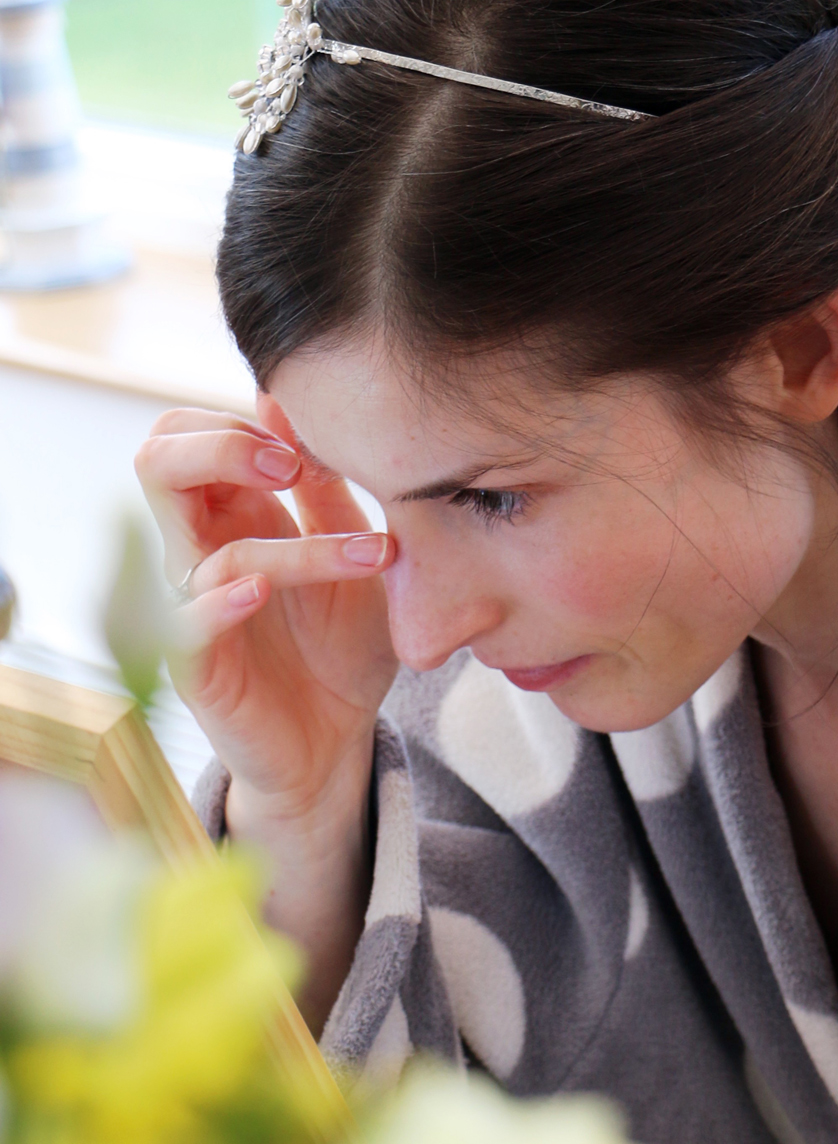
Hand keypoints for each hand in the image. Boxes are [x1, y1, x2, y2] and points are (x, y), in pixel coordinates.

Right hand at [136, 393, 398, 826]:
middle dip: (220, 445)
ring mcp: (191, 608)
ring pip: (207, 547)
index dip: (238, 422)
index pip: (185, 433)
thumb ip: (327, 491)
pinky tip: (260, 593)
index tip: (310, 439)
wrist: (338, 740)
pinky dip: (220, 603)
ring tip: (373, 555)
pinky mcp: (196, 667)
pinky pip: (188, 624)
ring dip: (298, 546)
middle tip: (292, 465)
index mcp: (231, 515)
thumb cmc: (341, 644)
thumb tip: (286, 403)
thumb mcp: (354, 558)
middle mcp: (200, 552)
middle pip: (158, 463)